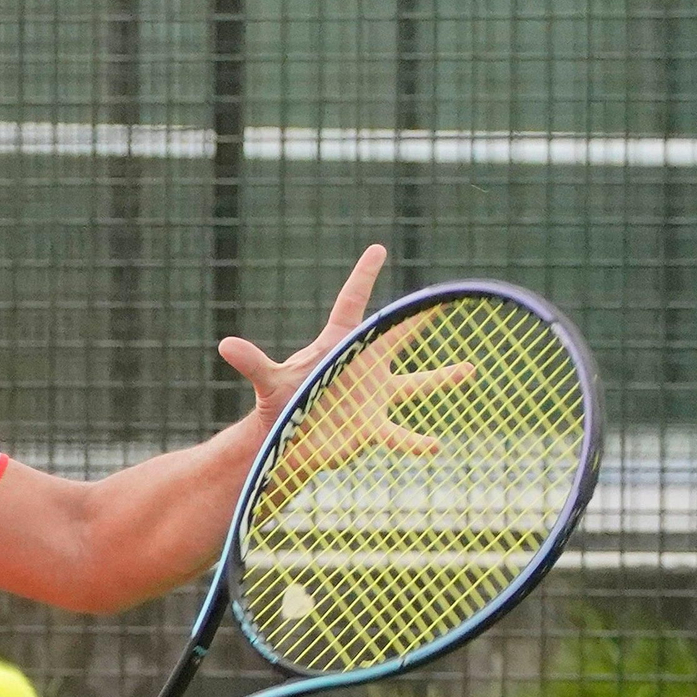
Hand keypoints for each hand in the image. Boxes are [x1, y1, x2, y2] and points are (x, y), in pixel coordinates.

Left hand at [219, 244, 467, 501]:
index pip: (352, 304)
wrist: (287, 440)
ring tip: (471, 370)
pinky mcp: (374, 426)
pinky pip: (400, 434)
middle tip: (444, 300)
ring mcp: (373, 396)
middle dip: (419, 319)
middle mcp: (362, 367)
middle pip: (396, 337)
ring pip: (415, 384)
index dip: (363, 277)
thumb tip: (225, 345)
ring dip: (442, 378)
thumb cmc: (279, 406)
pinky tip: (435, 447)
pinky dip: (414, 442)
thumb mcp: (269, 383)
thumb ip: (253, 364)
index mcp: (337, 346)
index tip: (378, 249)